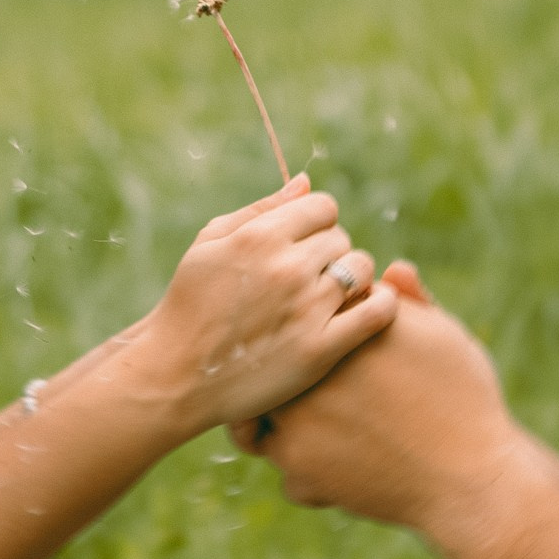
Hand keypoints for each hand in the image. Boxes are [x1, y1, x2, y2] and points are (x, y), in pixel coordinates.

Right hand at [142, 175, 394, 435]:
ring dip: (352, 279)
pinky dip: (383, 305)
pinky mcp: (320, 350)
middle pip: (341, 239)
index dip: (317, 222)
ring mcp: (306, 309)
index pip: (323, 207)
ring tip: (331, 296)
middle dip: (329, 253)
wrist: (174, 375)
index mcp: (259, 237)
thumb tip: (307, 182)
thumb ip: (261, 210)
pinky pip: (376, 313)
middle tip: (311, 277)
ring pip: (362, 270)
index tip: (306, 243)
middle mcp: (286, 268)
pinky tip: (369, 308)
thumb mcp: (210, 244)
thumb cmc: (190, 304)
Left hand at [253, 263, 523, 534]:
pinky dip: (305, 463)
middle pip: (280, 357)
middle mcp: (309, 362)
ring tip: (336, 428)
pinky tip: (343, 462)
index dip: (322, 326)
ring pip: (267, 408)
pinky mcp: (295, 463)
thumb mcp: (445, 336)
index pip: (310, 308)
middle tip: (330, 390)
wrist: (470, 478)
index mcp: (346, 323)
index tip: (341, 346)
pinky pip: (279, 455)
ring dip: (289, 417)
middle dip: (297, 372)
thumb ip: (412, 301)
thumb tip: (392, 268)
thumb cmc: (466, 400)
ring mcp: (295, 414)